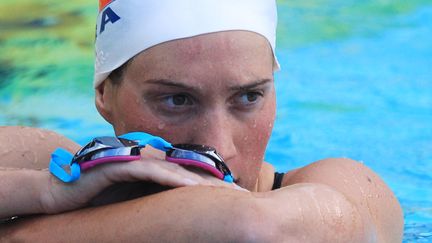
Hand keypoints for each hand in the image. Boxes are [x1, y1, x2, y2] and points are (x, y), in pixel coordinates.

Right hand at [40, 147, 244, 213]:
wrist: (60, 192)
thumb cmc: (97, 199)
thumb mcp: (135, 204)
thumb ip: (156, 202)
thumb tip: (178, 220)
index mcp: (155, 170)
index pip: (190, 177)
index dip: (213, 186)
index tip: (236, 197)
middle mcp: (149, 162)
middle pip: (190, 171)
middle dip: (216, 183)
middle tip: (242, 193)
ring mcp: (136, 161)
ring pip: (176, 170)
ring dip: (202, 181)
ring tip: (226, 191)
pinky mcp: (122, 165)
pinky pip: (152, 171)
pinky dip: (172, 178)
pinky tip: (190, 186)